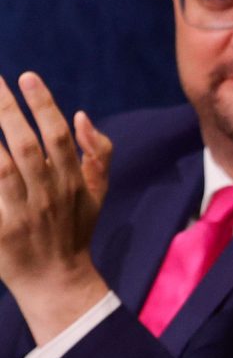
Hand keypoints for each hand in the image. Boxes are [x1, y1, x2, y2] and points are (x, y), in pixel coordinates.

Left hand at [0, 72, 113, 341]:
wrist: (56, 281)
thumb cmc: (74, 229)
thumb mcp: (97, 193)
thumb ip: (98, 153)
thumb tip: (82, 116)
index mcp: (72, 182)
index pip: (58, 136)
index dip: (44, 105)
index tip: (27, 76)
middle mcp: (48, 195)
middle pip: (25, 147)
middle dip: (7, 112)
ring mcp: (21, 215)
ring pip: (2, 170)